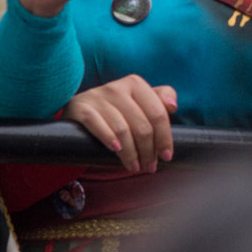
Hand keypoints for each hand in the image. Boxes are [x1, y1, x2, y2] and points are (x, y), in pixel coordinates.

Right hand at [62, 75, 176, 172]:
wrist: (78, 111)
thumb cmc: (117, 110)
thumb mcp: (139, 102)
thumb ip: (159, 101)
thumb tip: (172, 106)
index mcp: (136, 84)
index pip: (158, 113)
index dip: (164, 137)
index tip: (167, 156)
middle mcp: (117, 87)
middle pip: (142, 125)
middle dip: (148, 151)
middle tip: (149, 167)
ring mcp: (97, 97)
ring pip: (122, 130)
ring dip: (131, 153)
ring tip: (134, 166)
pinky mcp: (80, 108)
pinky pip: (98, 126)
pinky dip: (109, 139)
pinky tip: (117, 151)